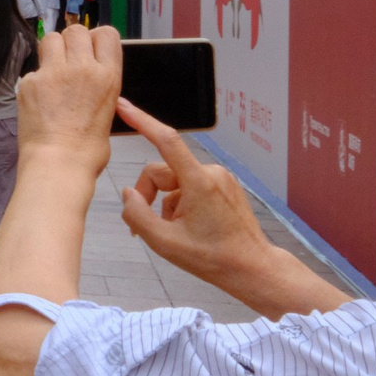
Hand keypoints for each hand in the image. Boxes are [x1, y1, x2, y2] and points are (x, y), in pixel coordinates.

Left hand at [14, 23, 121, 182]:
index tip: (90, 49)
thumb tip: (90, 84)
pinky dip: (35, 80)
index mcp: (108, 76)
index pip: (106, 33)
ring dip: (51, 50)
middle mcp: (83, 68)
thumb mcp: (109, 113)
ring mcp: (54, 73)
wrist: (59, 165)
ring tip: (52, 72)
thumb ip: (99, 88)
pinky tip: (38, 99)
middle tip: (68, 61)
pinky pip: (32, 69)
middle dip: (71, 42)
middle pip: (76, 31)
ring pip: (51, 39)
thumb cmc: (86, 150)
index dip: (96, 39)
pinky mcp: (30, 82)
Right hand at [115, 99, 278, 290]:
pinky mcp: (223, 186)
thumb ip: (137, 214)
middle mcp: (211, 173)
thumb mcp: (164, 243)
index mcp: (199, 182)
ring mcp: (219, 178)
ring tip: (172, 232)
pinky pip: (188, 187)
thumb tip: (128, 193)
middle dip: (148, 196)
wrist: (252, 268)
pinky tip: (186, 227)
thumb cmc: (213, 258)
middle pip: (162, 172)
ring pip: (174, 182)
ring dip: (164, 204)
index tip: (124, 106)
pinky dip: (179, 204)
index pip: (166, 141)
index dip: (141, 121)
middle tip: (142, 227)